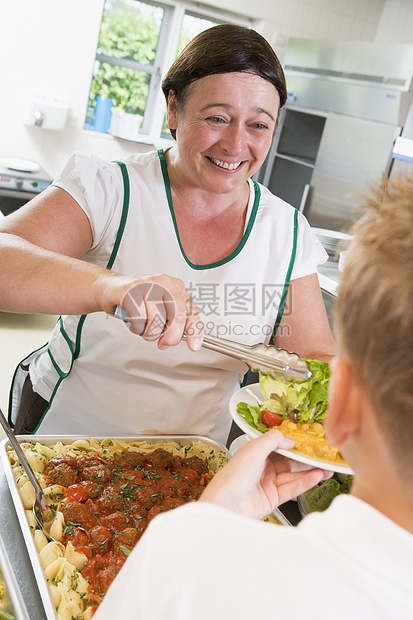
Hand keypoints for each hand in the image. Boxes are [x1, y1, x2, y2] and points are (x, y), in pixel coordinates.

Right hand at [118, 274, 203, 350]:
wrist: (109, 288)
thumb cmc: (136, 299)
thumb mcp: (160, 306)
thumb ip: (174, 319)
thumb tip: (187, 338)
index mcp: (175, 286)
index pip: (191, 311)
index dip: (195, 331)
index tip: (194, 345)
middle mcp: (164, 283)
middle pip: (178, 317)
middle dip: (171, 337)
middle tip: (163, 343)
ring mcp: (147, 285)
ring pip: (157, 321)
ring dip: (149, 333)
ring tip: (143, 327)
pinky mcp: (131, 291)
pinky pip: (139, 320)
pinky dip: (136, 329)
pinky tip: (134, 323)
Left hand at [200, 429, 332, 518]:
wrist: (227, 503)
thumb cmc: (233, 475)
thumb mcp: (254, 448)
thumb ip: (274, 440)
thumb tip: (290, 439)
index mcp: (255, 453)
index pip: (279, 447)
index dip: (294, 445)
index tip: (310, 442)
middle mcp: (262, 468)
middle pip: (289, 462)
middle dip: (307, 459)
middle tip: (323, 456)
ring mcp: (268, 483)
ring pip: (294, 475)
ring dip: (310, 471)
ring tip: (327, 468)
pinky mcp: (273, 498)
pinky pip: (293, 488)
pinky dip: (306, 482)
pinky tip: (317, 477)